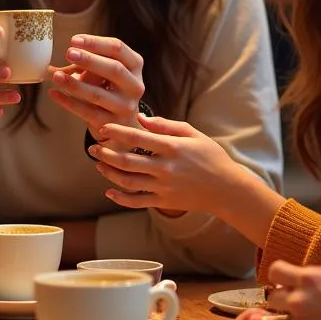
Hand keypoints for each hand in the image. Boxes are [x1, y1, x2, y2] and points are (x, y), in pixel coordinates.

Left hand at [47, 35, 144, 137]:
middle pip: (114, 69)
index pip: (117, 48)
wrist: (122, 124)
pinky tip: (54, 93)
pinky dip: (68, 102)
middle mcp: (135, 85)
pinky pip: (87, 112)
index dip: (95, 43)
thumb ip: (87, 62)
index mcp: (135, 65)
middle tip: (68, 53)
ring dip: (75, 84)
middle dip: (89, 60)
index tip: (74, 40)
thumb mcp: (105, 72)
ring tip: (56, 76)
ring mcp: (125, 106)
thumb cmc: (110, 89)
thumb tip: (59, 59)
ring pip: (98, 94)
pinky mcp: (112, 123)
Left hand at [88, 114, 244, 214]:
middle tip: (93, 147)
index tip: (103, 127)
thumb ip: (166, 125)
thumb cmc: (211, 157)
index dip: (117, 132)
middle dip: (106, 153)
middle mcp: (166, 168)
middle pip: (127, 161)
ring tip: (99, 164)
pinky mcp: (164, 202)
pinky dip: (120, 198)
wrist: (227, 189)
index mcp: (172, 148)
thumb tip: (141, 118)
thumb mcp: (193, 134)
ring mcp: (164, 187)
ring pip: (129, 182)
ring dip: (109, 173)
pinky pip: (137, 201)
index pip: (138, 138)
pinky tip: (109, 191)